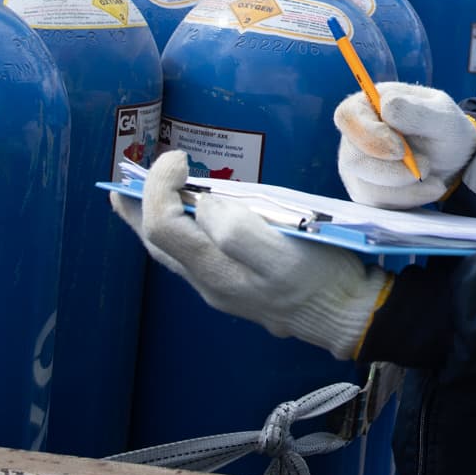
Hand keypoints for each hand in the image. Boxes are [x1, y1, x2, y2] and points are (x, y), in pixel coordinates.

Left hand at [111, 151, 390, 359]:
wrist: (345, 316)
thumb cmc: (322, 277)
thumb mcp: (286, 252)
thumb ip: (237, 230)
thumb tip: (203, 204)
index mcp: (218, 271)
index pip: (165, 225)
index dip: (161, 187)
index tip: (179, 158)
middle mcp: (208, 282)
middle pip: (156, 242)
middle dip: (138, 205)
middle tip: (129, 176)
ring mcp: (217, 287)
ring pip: (168, 251)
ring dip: (149, 218)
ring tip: (136, 194)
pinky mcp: (231, 285)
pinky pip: (187, 255)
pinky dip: (174, 228)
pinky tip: (182, 215)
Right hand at [335, 82, 475, 208]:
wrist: (453, 157)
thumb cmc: (444, 128)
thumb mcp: (443, 116)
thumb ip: (417, 111)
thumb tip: (385, 105)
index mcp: (368, 104)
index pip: (347, 117)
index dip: (369, 135)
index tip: (401, 150)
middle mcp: (355, 135)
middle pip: (353, 158)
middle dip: (391, 171)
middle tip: (426, 166)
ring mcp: (358, 164)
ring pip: (366, 185)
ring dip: (404, 187)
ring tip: (434, 177)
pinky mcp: (366, 189)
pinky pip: (378, 202)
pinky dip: (408, 198)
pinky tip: (430, 188)